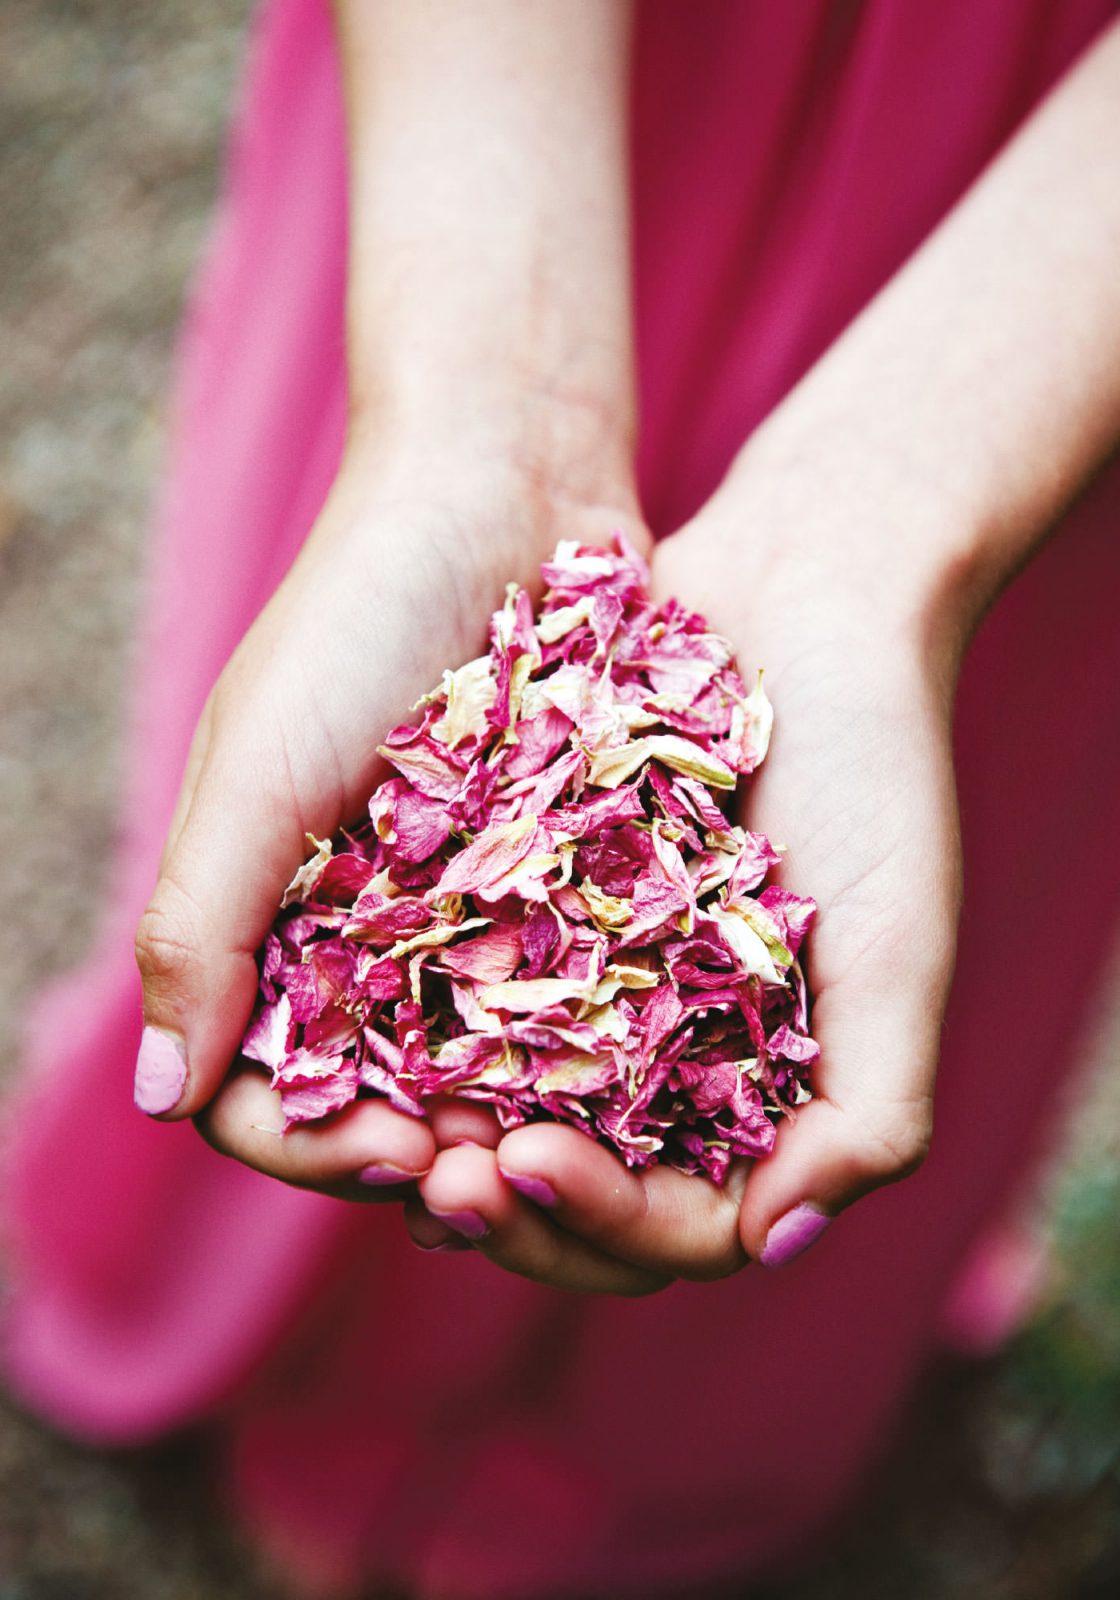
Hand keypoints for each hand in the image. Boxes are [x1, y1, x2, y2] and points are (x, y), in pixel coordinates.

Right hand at [133, 411, 641, 1202]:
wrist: (505, 486)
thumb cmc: (361, 612)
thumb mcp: (257, 765)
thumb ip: (197, 924)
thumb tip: (159, 1099)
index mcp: (268, 916)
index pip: (265, 1087)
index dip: (316, 1143)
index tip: (398, 1153)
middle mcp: (364, 930)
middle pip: (379, 1097)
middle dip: (426, 1149)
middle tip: (498, 1170)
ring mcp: (465, 907)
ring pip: (478, 1064)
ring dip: (511, 1118)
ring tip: (569, 1142)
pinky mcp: (556, 873)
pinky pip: (567, 987)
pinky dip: (581, 1041)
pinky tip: (626, 1072)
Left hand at [407, 466, 961, 1287]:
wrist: (809, 597)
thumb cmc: (876, 772)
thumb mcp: (899, 951)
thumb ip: (870, 1117)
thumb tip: (768, 1245)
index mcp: (764, 1094)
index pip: (675, 1224)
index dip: (599, 1222)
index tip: (525, 1164)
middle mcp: (677, 1056)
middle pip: (577, 1190)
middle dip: (507, 1204)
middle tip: (434, 1175)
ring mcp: (606, 986)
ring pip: (511, 1111)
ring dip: (449, 1137)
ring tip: (391, 1125)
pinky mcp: (543, 909)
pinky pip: (473, 996)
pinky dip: (431, 1030)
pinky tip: (375, 1023)